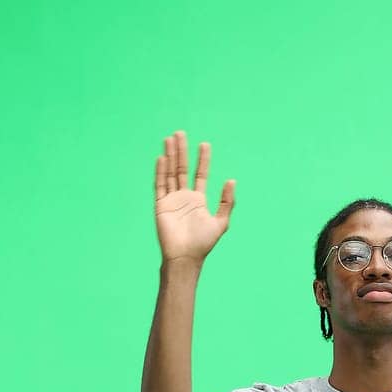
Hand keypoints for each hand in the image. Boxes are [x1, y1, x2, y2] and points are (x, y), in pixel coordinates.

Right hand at [154, 130, 235, 264]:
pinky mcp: (161, 205)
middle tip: (181, 133)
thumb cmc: (203, 244)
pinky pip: (160, 185)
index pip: (200, 174)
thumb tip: (232, 180)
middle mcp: (184, 197)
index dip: (203, 160)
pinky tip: (162, 158)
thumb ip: (227, 203)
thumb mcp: (221, 223)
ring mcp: (171, 200)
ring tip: (170, 139)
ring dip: (170, 156)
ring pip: (170, 173)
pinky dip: (161, 171)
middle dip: (182, 151)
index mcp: (198, 200)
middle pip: (182, 169)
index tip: (205, 144)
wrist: (185, 257)